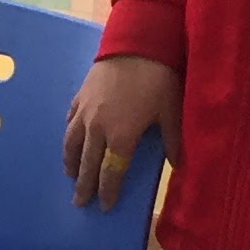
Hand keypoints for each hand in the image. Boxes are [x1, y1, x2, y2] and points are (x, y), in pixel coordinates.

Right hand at [61, 56, 179, 208]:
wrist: (136, 42)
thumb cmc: (157, 78)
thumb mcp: (171, 110)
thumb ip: (173, 140)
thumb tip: (180, 166)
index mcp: (120, 136)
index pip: (110, 172)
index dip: (107, 191)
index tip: (104, 207)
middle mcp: (97, 128)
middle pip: (86, 163)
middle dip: (83, 184)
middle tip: (78, 202)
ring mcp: (84, 112)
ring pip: (71, 144)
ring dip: (70, 162)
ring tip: (69, 175)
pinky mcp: (79, 97)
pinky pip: (70, 121)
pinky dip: (69, 135)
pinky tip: (70, 139)